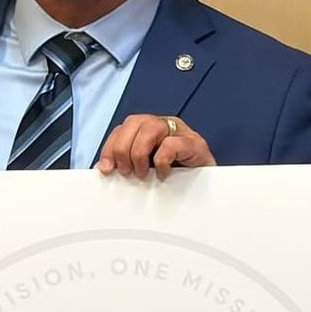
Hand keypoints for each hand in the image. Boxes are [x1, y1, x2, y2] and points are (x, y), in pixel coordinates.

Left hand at [95, 114, 215, 179]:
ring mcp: (181, 132)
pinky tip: (163, 173)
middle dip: (123, 149)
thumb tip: (102, 169)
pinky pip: (172, 143)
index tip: (106, 168)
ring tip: (143, 173)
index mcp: (150, 130)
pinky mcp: (195, 145)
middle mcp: (165, 126)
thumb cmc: (177, 179)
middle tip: (127, 172)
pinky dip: (162, 160)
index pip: (123, 128)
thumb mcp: (146, 172)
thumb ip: (125, 166)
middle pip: (134, 122)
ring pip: (151, 126)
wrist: (208, 190)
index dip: (110, 147)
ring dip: (140, 153)